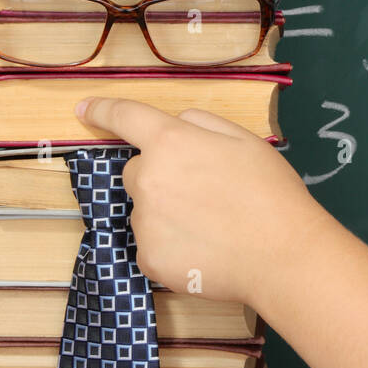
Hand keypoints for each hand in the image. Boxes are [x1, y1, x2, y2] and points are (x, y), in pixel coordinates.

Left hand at [72, 96, 322, 306]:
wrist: (283, 254)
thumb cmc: (271, 193)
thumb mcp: (246, 140)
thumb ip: (203, 124)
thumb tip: (177, 125)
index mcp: (172, 142)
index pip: (125, 117)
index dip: (102, 110)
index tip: (83, 108)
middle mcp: (148, 179)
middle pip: (136, 171)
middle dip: (160, 176)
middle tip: (204, 193)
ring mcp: (145, 222)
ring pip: (146, 211)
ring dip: (168, 214)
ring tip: (212, 226)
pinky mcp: (148, 258)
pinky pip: (152, 245)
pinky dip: (173, 246)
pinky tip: (206, 249)